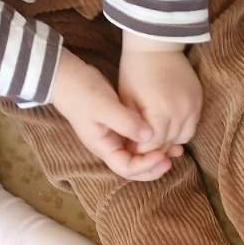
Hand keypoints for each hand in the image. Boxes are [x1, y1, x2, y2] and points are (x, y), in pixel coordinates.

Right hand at [50, 51, 179, 181]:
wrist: (67, 76)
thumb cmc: (82, 91)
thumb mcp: (104, 106)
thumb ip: (126, 122)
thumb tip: (150, 135)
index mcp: (104, 147)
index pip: (127, 168)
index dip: (146, 166)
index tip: (162, 156)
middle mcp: (110, 146)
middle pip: (134, 168)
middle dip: (154, 167)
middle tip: (173, 158)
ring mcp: (115, 137)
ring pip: (139, 155)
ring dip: (157, 155)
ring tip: (176, 150)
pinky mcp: (120, 126)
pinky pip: (139, 140)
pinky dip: (153, 141)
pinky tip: (167, 135)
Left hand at [119, 41, 201, 147]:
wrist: (157, 44)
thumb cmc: (135, 70)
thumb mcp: (127, 100)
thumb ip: (132, 127)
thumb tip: (133, 151)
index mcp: (160, 111)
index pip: (153, 145)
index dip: (141, 150)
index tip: (132, 149)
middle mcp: (181, 112)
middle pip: (169, 143)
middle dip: (154, 148)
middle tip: (142, 146)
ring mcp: (193, 107)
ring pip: (183, 138)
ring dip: (169, 141)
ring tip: (156, 136)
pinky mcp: (199, 101)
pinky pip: (192, 126)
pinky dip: (180, 130)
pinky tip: (168, 126)